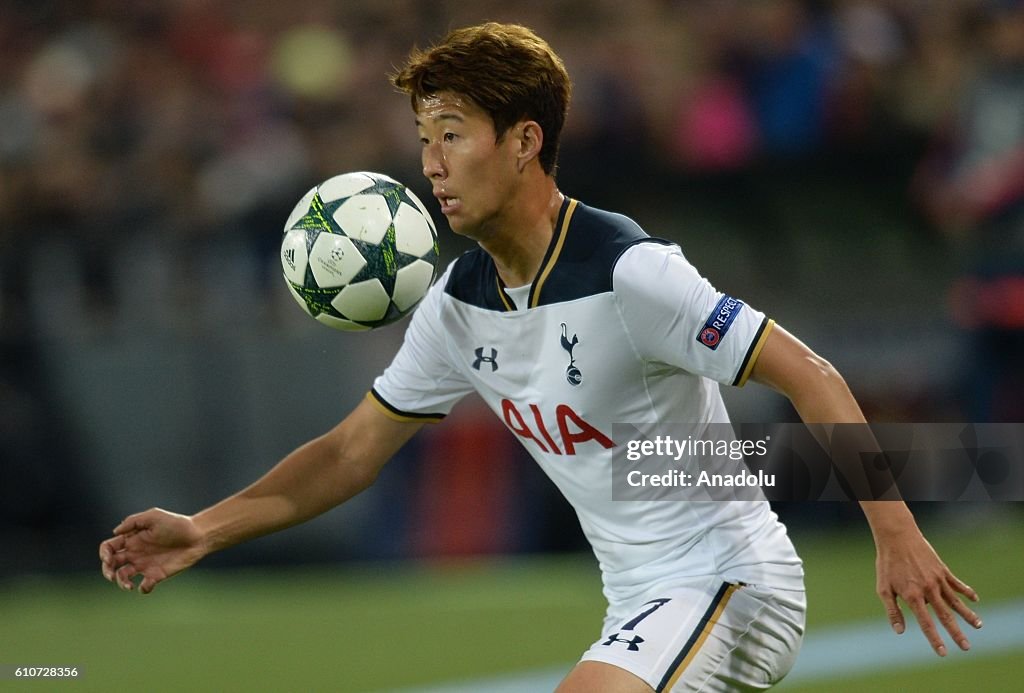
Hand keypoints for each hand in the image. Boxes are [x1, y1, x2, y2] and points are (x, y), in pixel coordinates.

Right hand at [99, 508, 207, 593]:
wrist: (198, 536)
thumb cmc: (176, 523)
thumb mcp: (154, 516)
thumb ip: (133, 521)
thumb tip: (114, 532)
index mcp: (132, 539)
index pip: (109, 548)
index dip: (103, 554)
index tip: (109, 558)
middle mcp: (135, 553)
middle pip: (111, 564)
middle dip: (107, 571)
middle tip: (111, 576)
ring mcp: (145, 565)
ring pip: (123, 577)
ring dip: (120, 583)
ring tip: (128, 586)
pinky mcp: (157, 575)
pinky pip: (144, 586)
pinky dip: (142, 588)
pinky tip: (148, 583)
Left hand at [874, 524, 981, 655]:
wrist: (897, 538)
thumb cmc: (887, 564)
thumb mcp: (883, 588)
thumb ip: (893, 611)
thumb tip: (900, 631)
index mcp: (913, 596)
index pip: (926, 623)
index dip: (935, 639)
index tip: (943, 653)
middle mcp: (928, 590)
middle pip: (946, 616)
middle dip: (956, 633)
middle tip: (966, 647)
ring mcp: (937, 579)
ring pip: (956, 601)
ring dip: (968, 614)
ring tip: (979, 625)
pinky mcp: (942, 570)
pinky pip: (957, 584)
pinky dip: (967, 591)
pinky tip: (975, 599)